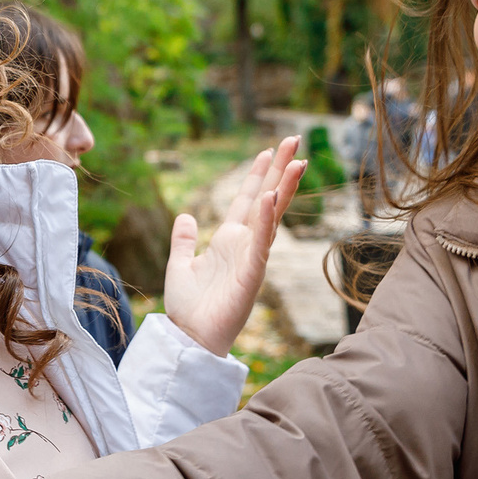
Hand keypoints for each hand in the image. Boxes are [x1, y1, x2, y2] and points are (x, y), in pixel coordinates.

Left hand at [162, 136, 307, 354]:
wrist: (190, 339)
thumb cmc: (188, 308)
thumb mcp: (179, 265)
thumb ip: (183, 240)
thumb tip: (185, 215)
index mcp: (228, 240)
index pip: (247, 200)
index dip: (258, 175)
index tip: (268, 151)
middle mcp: (244, 245)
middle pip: (266, 199)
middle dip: (279, 170)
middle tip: (294, 140)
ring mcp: (251, 258)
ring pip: (271, 216)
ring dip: (283, 188)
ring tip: (298, 161)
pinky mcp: (252, 274)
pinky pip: (261, 243)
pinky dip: (266, 220)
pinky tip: (271, 198)